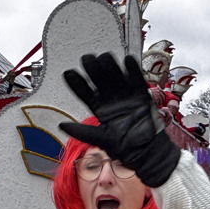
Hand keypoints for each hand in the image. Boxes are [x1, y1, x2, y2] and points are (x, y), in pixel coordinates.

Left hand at [58, 53, 178, 186]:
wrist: (148, 151)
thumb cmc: (125, 148)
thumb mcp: (100, 139)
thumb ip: (82, 132)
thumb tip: (61, 126)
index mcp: (99, 109)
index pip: (85, 93)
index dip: (77, 83)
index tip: (68, 73)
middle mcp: (110, 99)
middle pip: (99, 79)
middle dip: (92, 68)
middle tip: (87, 59)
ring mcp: (125, 95)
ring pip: (115, 75)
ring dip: (110, 65)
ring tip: (104, 57)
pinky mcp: (141, 94)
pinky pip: (136, 79)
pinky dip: (133, 70)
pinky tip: (127, 60)